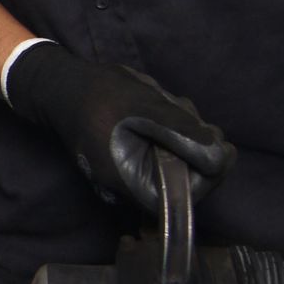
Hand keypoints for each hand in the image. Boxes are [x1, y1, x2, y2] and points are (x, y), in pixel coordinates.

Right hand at [4, 43, 234, 212]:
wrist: (62, 88)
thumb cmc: (101, 95)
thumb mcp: (148, 107)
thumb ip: (184, 133)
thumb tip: (220, 156)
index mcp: (132, 183)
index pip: (185, 196)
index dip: (209, 171)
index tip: (217, 143)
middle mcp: (131, 188)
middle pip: (184, 182)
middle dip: (196, 147)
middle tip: (188, 115)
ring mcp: (130, 176)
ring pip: (176, 165)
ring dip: (184, 136)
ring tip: (170, 107)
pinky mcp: (132, 161)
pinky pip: (163, 156)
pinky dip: (171, 134)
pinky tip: (162, 111)